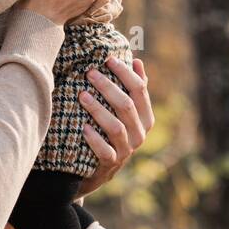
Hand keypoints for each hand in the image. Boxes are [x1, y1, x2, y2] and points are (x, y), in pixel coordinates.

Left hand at [78, 57, 153, 195]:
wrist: (99, 169)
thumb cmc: (111, 132)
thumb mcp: (125, 112)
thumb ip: (133, 90)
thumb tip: (138, 61)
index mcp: (145, 117)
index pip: (140, 90)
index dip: (125, 73)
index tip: (108, 59)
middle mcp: (140, 133)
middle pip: (126, 105)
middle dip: (108, 87)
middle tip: (90, 73)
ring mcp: (127, 150)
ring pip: (116, 127)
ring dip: (98, 109)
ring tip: (82, 96)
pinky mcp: (112, 163)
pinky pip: (105, 151)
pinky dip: (94, 139)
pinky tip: (83, 128)